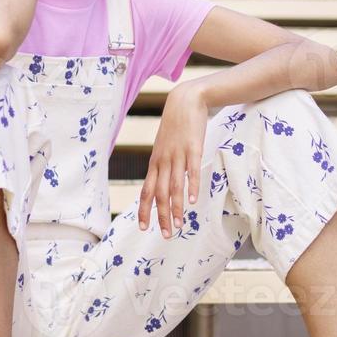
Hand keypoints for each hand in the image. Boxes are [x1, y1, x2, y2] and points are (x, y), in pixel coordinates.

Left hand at [138, 84, 209, 238]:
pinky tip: (191, 202)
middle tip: (166, 235)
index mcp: (155, 163)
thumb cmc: (175, 126)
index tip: (144, 228)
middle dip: (161, 216)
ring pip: (174, 187)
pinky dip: (191, 187)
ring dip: (175, 208)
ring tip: (178, 225)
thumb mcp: (164, 147)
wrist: (185, 101)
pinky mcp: (193, 148)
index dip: (144, 210)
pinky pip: (191, 171)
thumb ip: (163, 165)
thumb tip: (162, 183)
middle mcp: (163, 161)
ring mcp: (177, 155)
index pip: (146, 191)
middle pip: (159, 194)